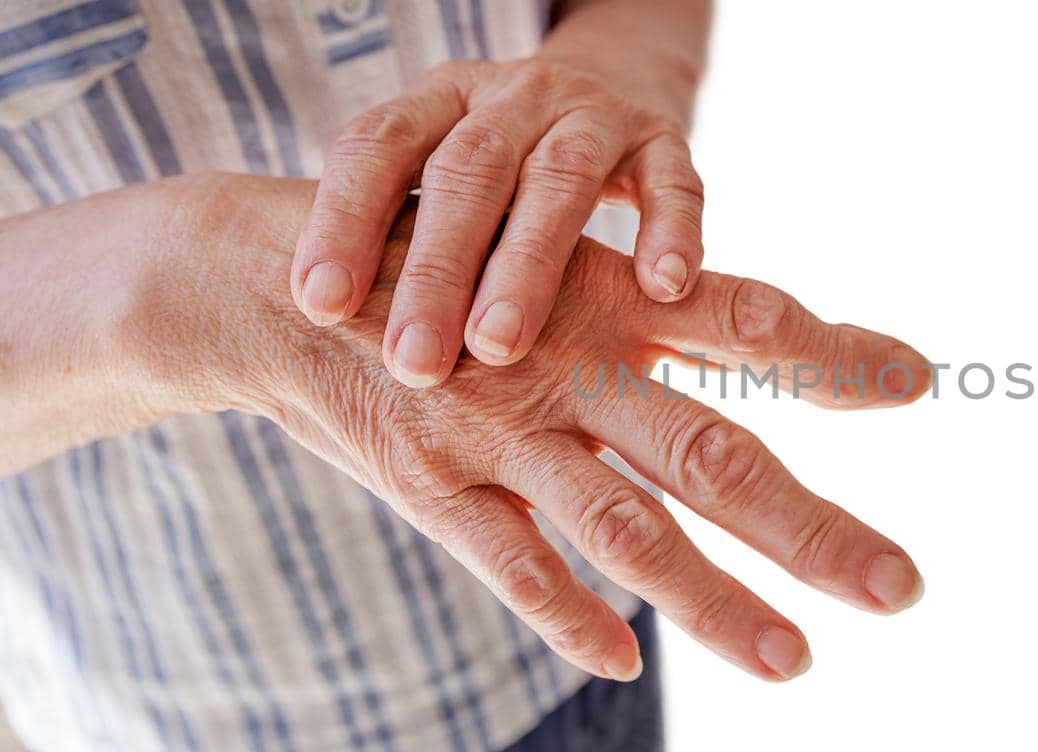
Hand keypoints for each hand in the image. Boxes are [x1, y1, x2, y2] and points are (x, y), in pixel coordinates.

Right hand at [143, 175, 928, 681]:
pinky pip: (507, 563)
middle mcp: (568, 362)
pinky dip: (567, 615)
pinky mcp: (427, 481)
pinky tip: (623, 663)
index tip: (920, 379)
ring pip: (622, 528)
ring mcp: (498, 430)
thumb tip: (789, 338)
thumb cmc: (453, 279)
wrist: (281, 285)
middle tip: (900, 588)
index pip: (746, 321)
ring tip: (793, 662)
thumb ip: (666, 329)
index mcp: (611, 297)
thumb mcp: (560, 279)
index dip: (832, 351)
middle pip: (709, 452)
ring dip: (712, 602)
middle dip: (807, 527)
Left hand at [289, 56, 705, 387]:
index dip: (342, 219)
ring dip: (529, 266)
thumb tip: (333, 359)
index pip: (379, 145)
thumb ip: (402, 241)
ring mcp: (593, 114)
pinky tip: (660, 288)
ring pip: (561, 180)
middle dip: (437, 270)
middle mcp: (514, 96)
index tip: (320, 306)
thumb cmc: (504, 171)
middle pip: (468, 171)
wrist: (613, 81)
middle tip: (414, 363)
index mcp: (442, 98)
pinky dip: (670, 232)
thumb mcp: (444, 178)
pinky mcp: (664, 137)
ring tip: (500, 348)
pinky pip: (675, 182)